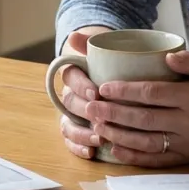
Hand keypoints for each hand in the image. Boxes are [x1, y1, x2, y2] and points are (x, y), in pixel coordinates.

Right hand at [57, 29, 104, 159]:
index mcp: (76, 71)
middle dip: (85, 111)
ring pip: (68, 123)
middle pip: (69, 102)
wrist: (121, 72)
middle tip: (102, 118)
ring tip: (100, 138)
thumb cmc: (116, 59)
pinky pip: (72, 141)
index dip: (81, 85)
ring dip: (82, 132)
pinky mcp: (79, 128)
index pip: (71, 75)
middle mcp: (71, 92)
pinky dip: (79, 147)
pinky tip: (92, 153)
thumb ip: (96, 40)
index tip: (96, 92)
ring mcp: (74, 112)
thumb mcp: (111, 48)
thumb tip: (74, 36)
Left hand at [86, 50, 188, 166]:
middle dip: (114, 113)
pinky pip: (155, 159)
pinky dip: (133, 156)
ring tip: (97, 126)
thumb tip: (166, 57)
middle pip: (144, 119)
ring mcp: (186, 143)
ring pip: (146, 141)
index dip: (126, 91)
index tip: (104, 87)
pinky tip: (114, 148)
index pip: (153, 93)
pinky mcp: (185, 158)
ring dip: (118, 135)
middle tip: (91, 108)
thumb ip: (187, 59)